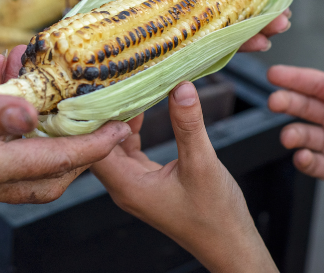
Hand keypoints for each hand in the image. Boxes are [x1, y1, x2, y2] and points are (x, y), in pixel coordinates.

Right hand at [0, 87, 129, 208]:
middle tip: (99, 107)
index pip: (55, 162)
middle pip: (51, 170)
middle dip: (79, 140)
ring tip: (37, 74)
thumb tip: (31, 111)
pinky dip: (6, 115)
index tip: (123, 127)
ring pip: (24, 155)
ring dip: (39, 119)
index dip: (93, 146)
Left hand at [18, 0, 288, 51]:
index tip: (279, 1)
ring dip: (222, 39)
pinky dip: (181, 50)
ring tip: (252, 47)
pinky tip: (204, 61)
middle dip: (249, 20)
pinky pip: (158, 38)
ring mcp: (152, 3)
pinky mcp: (127, 17)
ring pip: (194, 28)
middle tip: (275, 31)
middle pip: (219, 9)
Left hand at [92, 83, 277, 272]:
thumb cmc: (214, 214)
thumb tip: (181, 88)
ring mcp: (136, 186)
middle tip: (115, 81)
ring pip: (116, 148)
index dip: (95, 116)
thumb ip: (188, 125)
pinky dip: (134, 133)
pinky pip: (132, 154)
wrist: (229, 242)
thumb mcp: (201, 163)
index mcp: (128, 186)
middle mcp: (125, 187)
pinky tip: (145, 114)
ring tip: (129, 92)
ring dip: (121, 122)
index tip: (104, 86)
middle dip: (107, 114)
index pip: (94, 147)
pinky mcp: (149, 184)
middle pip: (101, 145)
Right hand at [267, 66, 323, 201]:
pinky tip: (303, 157)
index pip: (320, 86)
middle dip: (289, 102)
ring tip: (289, 137)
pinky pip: (314, 163)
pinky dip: (304, 160)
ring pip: (306, 135)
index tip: (275, 74)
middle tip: (274, 101)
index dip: (297, 79)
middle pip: (308, 107)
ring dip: (293, 134)